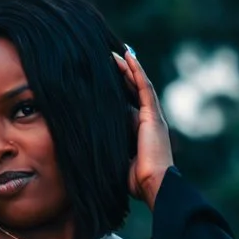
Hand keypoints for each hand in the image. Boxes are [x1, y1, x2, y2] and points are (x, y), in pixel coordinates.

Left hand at [112, 47, 173, 207]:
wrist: (153, 185)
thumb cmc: (133, 181)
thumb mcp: (115, 159)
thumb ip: (106, 148)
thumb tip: (85, 144)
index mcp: (138, 131)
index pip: (125, 103)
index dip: (115, 89)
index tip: (100, 78)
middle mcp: (147, 120)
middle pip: (131, 90)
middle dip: (120, 74)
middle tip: (105, 58)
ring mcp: (152, 116)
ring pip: (137, 84)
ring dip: (126, 67)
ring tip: (114, 53)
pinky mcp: (153, 115)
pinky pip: (144, 87)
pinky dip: (136, 71)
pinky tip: (128, 56)